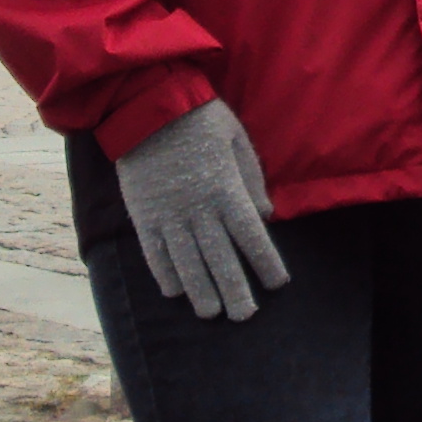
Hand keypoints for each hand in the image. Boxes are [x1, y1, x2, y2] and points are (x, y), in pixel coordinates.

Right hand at [115, 98, 288, 320]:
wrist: (147, 106)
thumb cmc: (199, 117)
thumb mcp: (237, 138)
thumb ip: (252, 178)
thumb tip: (265, 213)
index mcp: (226, 190)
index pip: (252, 237)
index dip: (266, 263)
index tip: (278, 283)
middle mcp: (199, 209)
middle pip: (221, 259)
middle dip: (235, 291)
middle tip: (245, 316)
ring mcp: (169, 215)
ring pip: (187, 263)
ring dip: (201, 292)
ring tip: (211, 313)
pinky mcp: (144, 215)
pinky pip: (154, 252)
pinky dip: (165, 274)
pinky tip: (175, 292)